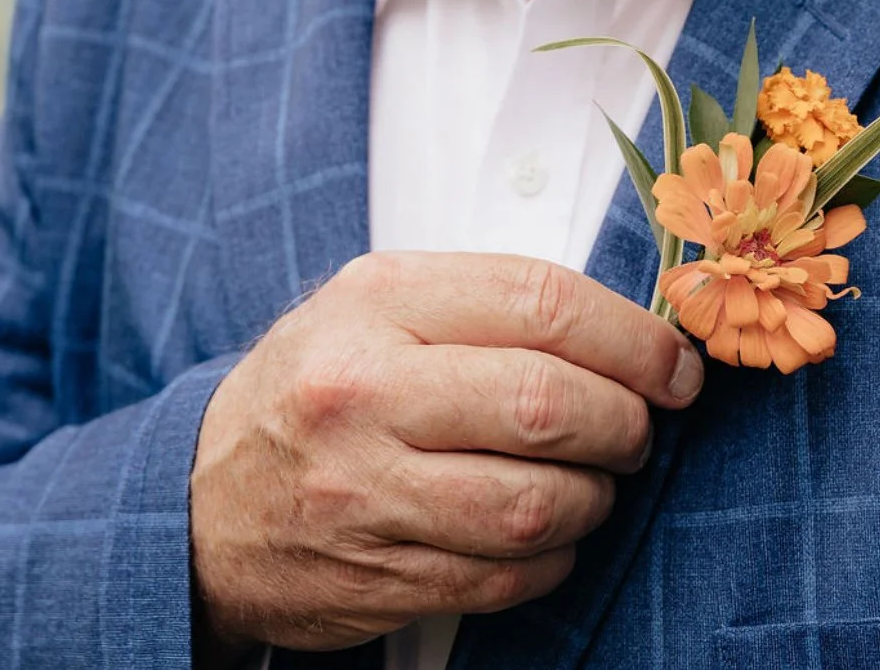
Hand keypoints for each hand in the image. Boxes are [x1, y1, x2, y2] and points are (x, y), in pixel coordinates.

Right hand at [189, 251, 704, 655]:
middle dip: (625, 421)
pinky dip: (552, 559)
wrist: (202, 497)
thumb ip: (493, 300)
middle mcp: (366, 392)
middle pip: (547, 405)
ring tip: (597, 479)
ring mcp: (365, 493)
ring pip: (535, 505)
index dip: (633, 338)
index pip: (542, 303)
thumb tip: (632, 329)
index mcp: (380, 301)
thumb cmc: (320, 382)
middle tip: (640, 426)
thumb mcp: (383, 301)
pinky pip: (504, 579)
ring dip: (596, 498)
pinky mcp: (374, 579)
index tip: (676, 365)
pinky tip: (550, 531)